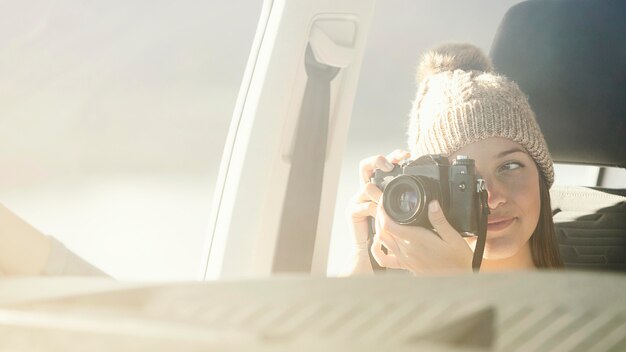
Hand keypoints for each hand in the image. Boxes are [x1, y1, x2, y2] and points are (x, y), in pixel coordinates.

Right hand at [346, 150, 409, 272]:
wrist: (373, 251)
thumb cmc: (390, 231)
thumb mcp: (403, 212)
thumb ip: (412, 201)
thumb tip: (433, 192)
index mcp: (379, 186)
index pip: (381, 163)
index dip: (392, 156)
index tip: (405, 155)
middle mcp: (366, 189)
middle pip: (366, 166)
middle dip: (377, 161)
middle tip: (390, 166)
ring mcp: (358, 199)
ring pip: (366, 186)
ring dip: (380, 192)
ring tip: (389, 198)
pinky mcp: (353, 211)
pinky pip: (365, 206)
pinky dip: (375, 210)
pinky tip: (382, 214)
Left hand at [371, 200, 473, 273]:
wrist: (460, 280)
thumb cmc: (458, 259)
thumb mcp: (453, 237)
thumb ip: (440, 220)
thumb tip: (432, 204)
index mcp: (416, 241)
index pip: (388, 225)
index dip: (382, 211)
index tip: (384, 202)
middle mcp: (407, 251)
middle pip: (382, 231)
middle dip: (380, 216)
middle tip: (383, 206)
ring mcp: (405, 260)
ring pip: (382, 242)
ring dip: (378, 229)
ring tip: (383, 219)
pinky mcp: (406, 267)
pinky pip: (384, 259)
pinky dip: (378, 249)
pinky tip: (381, 241)